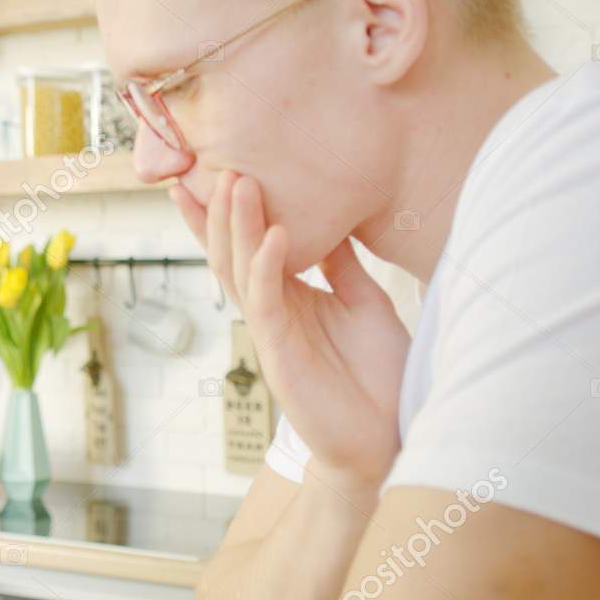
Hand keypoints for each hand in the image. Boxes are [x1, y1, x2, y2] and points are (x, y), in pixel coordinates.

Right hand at [174, 173, 408, 488]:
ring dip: (238, 226)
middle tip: (212, 161)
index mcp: (287, 296)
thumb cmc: (378, 376)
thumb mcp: (363, 303)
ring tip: (237, 182)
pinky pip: (269, 304)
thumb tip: (332, 218)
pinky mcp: (281, 356)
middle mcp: (271, 311)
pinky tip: (276, 235)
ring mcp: (272, 333)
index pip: (247, 246)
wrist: (387, 438)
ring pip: (241, 271)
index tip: (212, 170)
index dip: (227, 212)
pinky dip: (269, 268)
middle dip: (220, 209)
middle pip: (232, 252)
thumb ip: (342, 266)